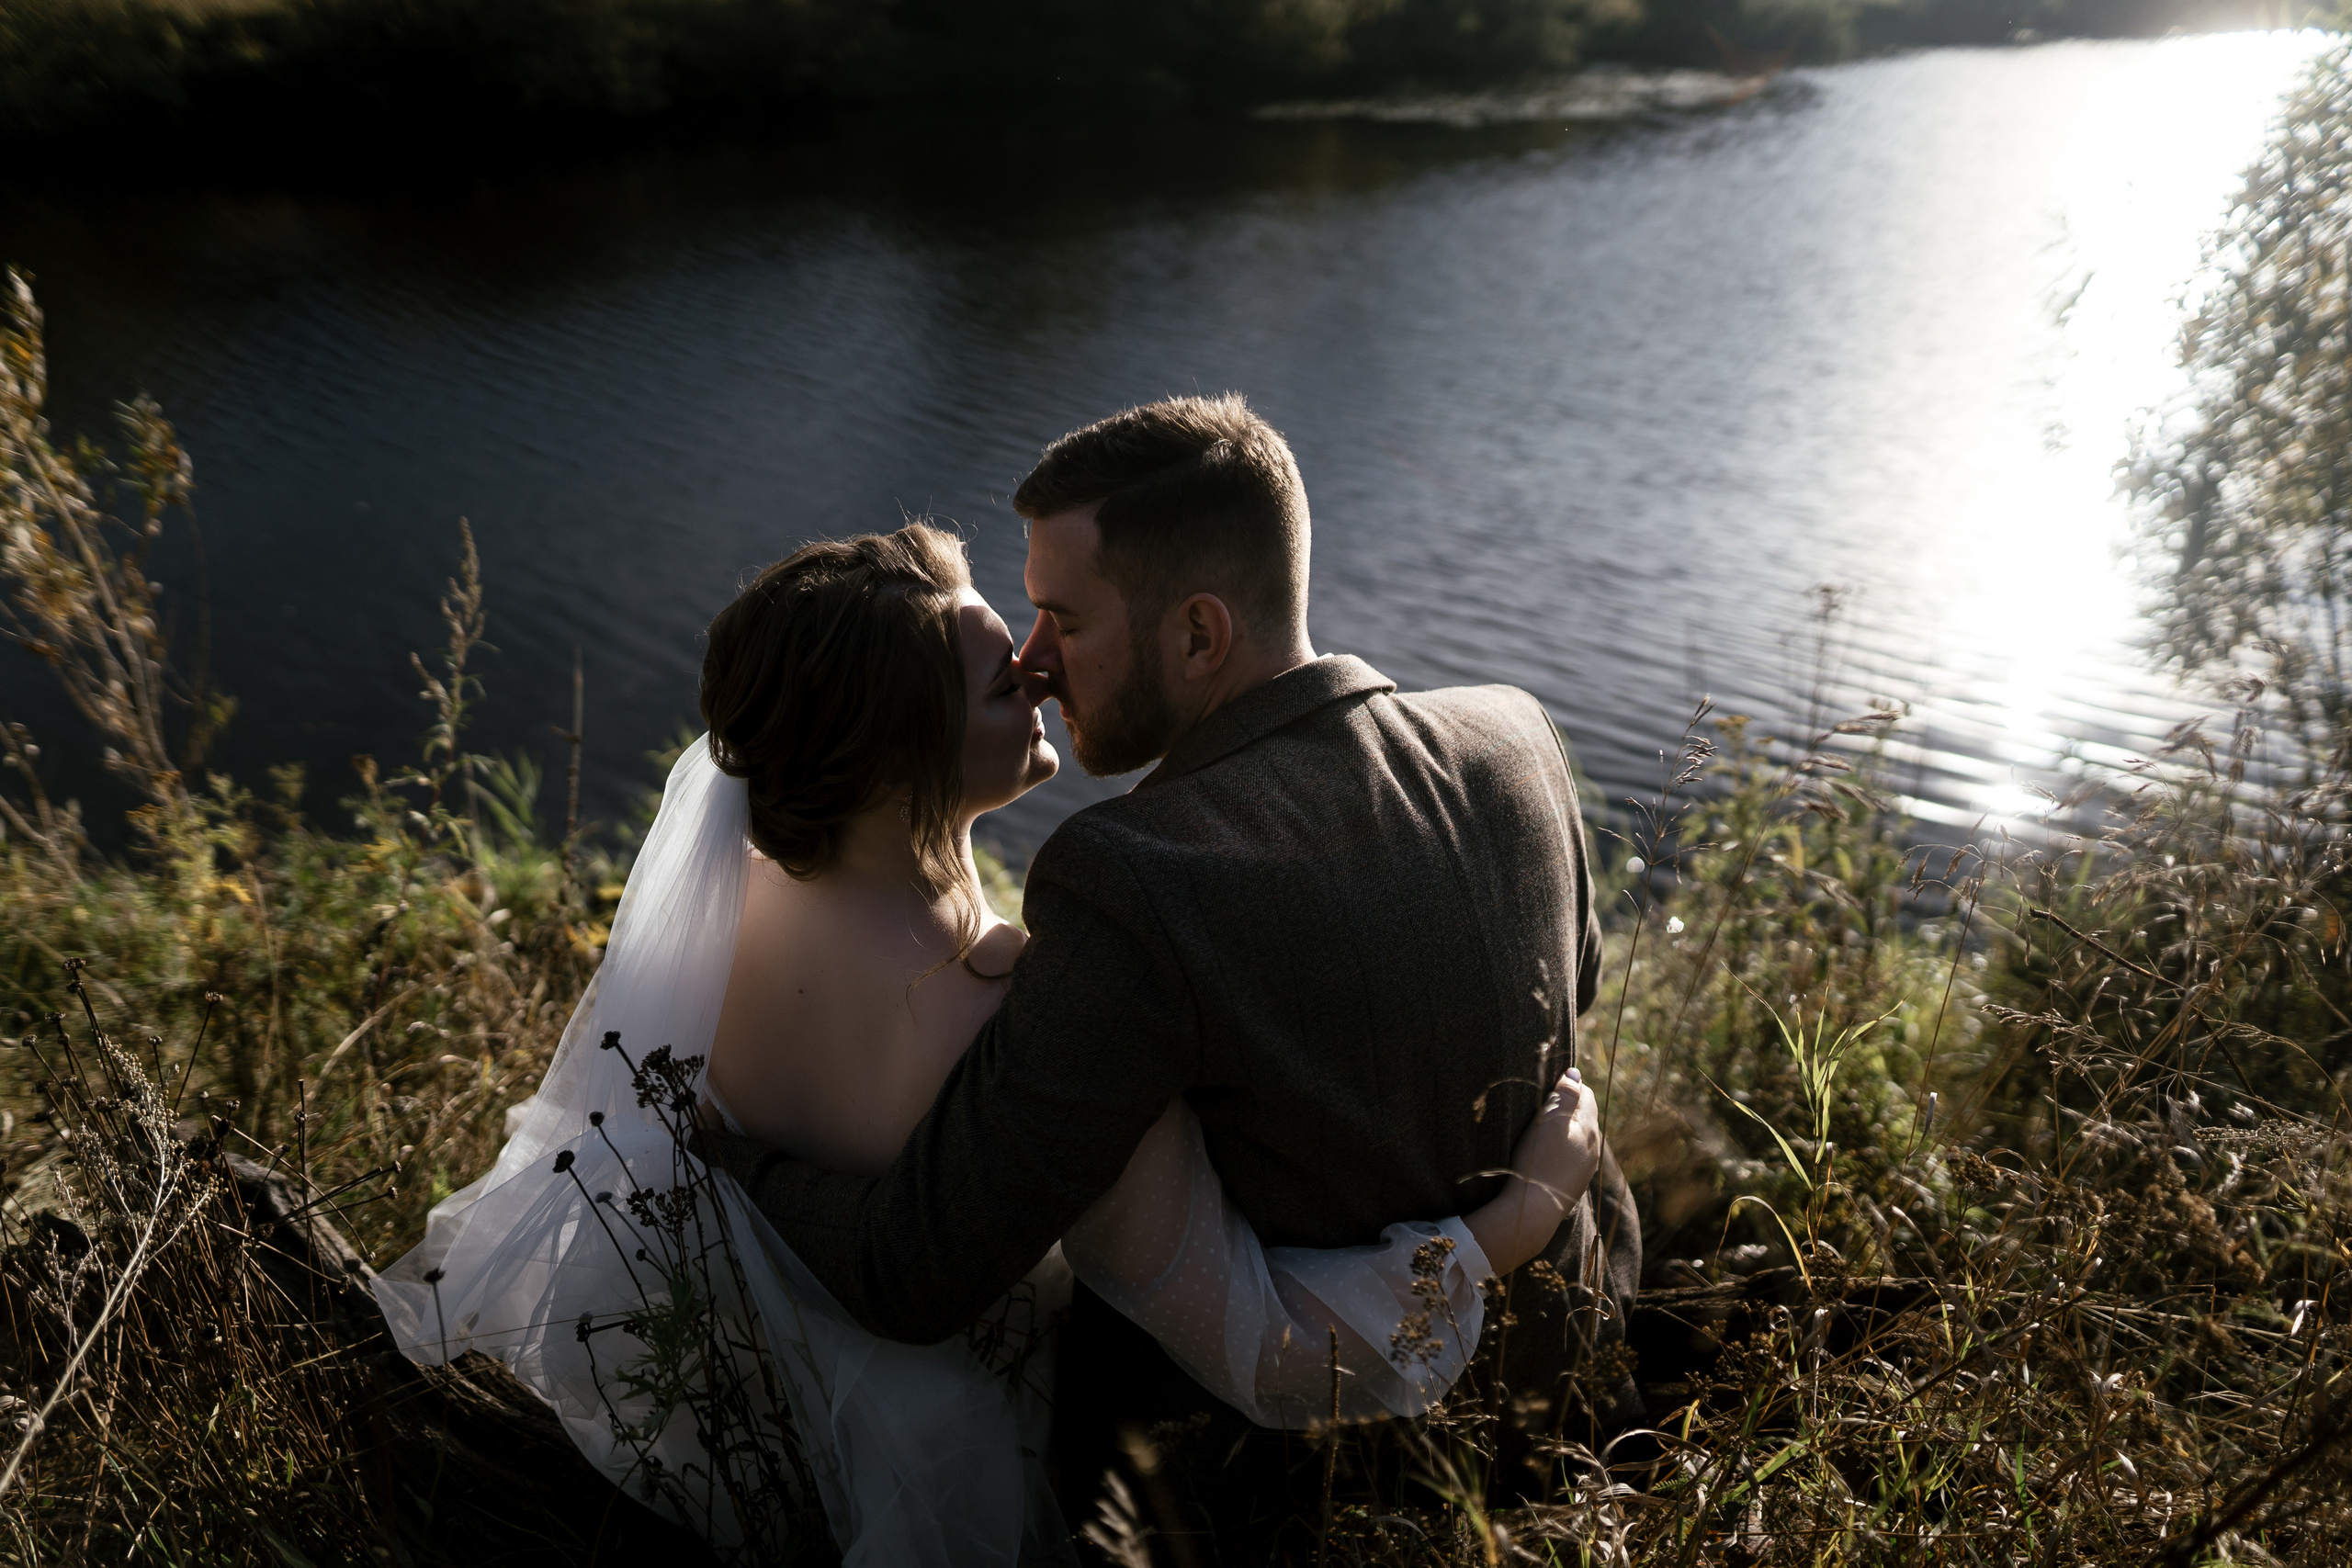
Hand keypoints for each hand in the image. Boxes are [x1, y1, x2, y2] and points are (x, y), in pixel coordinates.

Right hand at [1510, 1066, 1602, 1214]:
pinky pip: (1575, 1158)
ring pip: (1581, 1138)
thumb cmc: (1537, 1161)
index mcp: (1589, 1127)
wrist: (1533, 1209)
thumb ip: (1566, 1095)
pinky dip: (1565, 1151)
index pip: (1586, 1094)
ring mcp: (1587, 1167)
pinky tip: (1550, 1157)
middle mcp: (1595, 1146)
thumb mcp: (1549, 1121)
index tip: (1548, 1089)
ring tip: (1545, 1134)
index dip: (1568, 1087)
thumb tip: (1575, 1073)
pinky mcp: (1577, 1183)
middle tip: (1544, 1108)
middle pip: (1585, 1116)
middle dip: (1569, 1108)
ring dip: (1567, 1131)